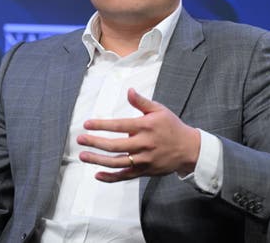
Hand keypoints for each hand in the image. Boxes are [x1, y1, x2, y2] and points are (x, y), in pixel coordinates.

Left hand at [76, 88, 199, 182]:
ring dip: (98, 160)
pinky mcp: (144, 171)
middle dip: (95, 142)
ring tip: (83, 156)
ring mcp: (143, 160)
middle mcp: (143, 144)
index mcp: (145, 127)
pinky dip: (110, 177)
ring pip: (117, 162)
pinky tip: (97, 175)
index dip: (101, 125)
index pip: (119, 126)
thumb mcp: (159, 110)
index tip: (87, 124)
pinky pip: (125, 176)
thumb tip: (129, 90)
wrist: (189, 149)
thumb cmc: (172, 127)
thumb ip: (142, 102)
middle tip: (80, 139)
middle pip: (114, 146)